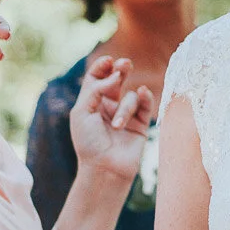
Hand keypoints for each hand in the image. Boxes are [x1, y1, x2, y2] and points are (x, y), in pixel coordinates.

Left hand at [70, 56, 152, 182]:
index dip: (103, 66)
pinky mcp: (141, 124)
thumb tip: (116, 75)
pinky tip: (143, 94)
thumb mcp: (82, 112)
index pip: (97, 78)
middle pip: (117, 79)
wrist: (105, 169)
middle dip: (121, 69)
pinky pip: (146, 105)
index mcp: (91, 103)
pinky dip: (146, 98)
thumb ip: (96, 89)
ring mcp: (126, 115)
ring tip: (117, 126)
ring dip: (124, 109)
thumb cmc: (88, 143)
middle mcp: (108, 106)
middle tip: (125, 64)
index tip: (108, 61)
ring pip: (131, 97)